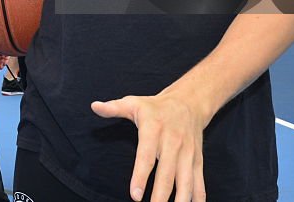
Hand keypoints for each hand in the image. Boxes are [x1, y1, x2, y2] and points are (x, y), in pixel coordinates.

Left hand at [91, 92, 209, 201]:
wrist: (189, 102)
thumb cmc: (155, 107)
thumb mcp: (133, 103)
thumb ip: (113, 108)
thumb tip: (94, 106)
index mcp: (154, 130)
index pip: (146, 157)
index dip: (140, 177)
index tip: (135, 196)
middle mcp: (172, 143)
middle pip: (167, 174)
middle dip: (161, 196)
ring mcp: (187, 153)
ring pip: (186, 181)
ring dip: (181, 200)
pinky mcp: (197, 160)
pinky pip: (199, 181)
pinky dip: (198, 197)